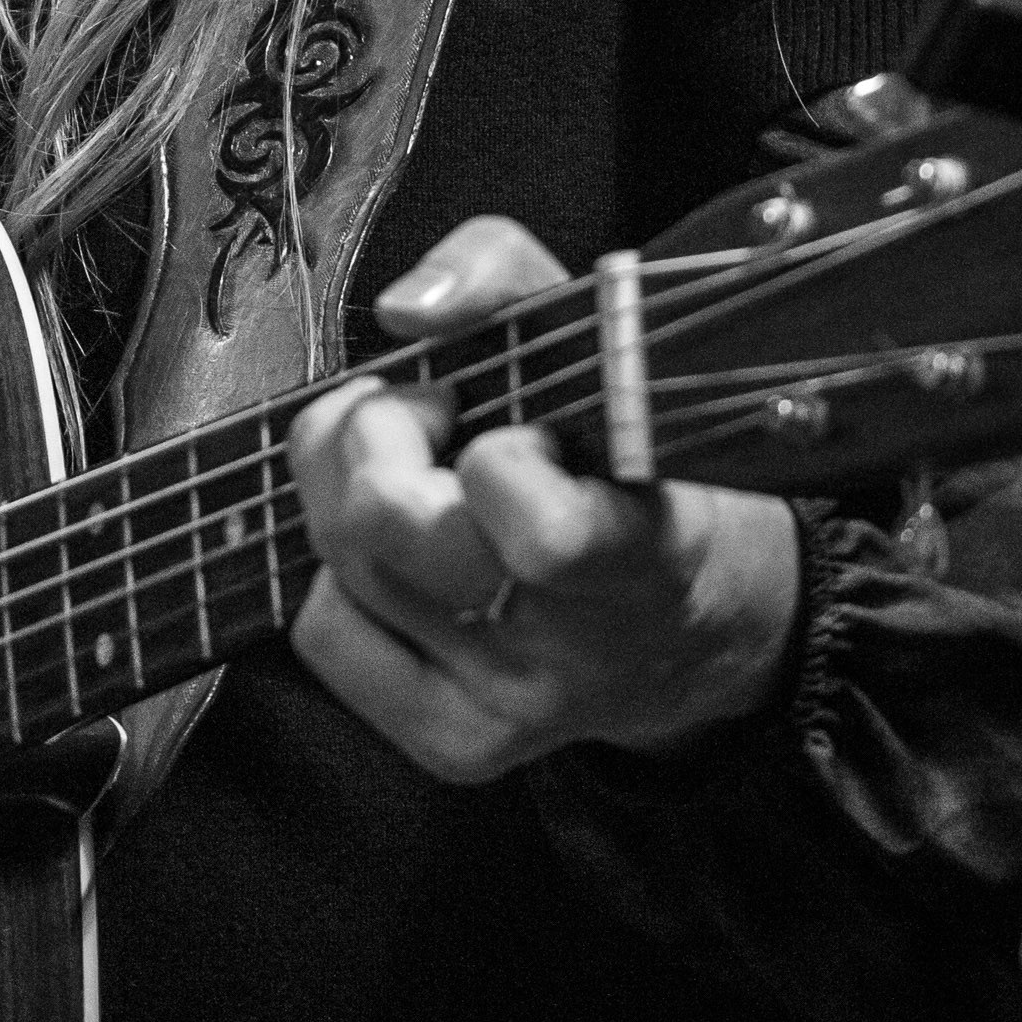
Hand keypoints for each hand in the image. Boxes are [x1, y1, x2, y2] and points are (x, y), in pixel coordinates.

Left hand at [286, 216, 801, 785]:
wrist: (695, 627)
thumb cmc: (627, 458)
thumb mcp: (594, 337)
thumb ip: (503, 276)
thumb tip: (406, 309)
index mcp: (641, 549)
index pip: (543, 537)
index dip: (496, 459)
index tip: (512, 423)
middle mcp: (576, 646)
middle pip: (389, 529)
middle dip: (380, 435)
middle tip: (426, 416)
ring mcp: (513, 707)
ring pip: (345, 568)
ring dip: (351, 491)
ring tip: (415, 472)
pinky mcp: (457, 745)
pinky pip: (326, 636)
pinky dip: (337, 575)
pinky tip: (399, 554)